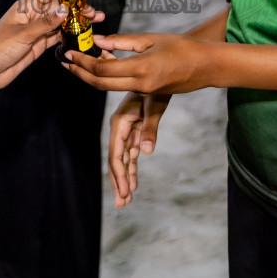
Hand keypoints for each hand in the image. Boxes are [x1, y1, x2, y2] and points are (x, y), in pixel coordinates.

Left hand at [0, 0, 103, 108]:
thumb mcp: (22, 34)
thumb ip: (45, 23)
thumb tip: (65, 9)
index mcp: (26, 7)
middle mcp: (33, 16)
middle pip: (59, 8)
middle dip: (77, 9)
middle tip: (95, 13)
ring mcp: (36, 31)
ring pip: (60, 23)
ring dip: (76, 22)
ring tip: (94, 23)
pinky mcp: (38, 45)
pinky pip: (57, 37)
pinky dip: (69, 35)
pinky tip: (81, 35)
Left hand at [62, 33, 214, 95]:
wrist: (208, 66)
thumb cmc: (183, 47)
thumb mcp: (151, 39)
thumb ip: (122, 41)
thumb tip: (97, 41)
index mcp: (141, 69)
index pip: (103, 70)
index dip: (83, 62)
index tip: (69, 53)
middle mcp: (141, 84)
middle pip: (101, 84)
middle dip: (80, 73)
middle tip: (65, 62)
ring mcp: (145, 92)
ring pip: (110, 88)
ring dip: (91, 77)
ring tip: (78, 63)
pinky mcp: (149, 94)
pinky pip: (122, 87)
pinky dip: (108, 78)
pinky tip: (102, 65)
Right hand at [108, 92, 170, 207]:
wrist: (160, 74)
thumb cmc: (156, 87)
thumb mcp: (154, 106)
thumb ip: (150, 128)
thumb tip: (147, 152)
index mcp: (120, 122)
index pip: (116, 153)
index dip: (119, 174)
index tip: (125, 191)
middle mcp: (120, 129)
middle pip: (117, 161)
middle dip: (119, 182)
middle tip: (122, 203)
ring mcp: (127, 131)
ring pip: (124, 160)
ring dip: (125, 179)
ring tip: (126, 199)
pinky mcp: (135, 132)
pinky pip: (131, 154)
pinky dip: (132, 169)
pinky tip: (133, 184)